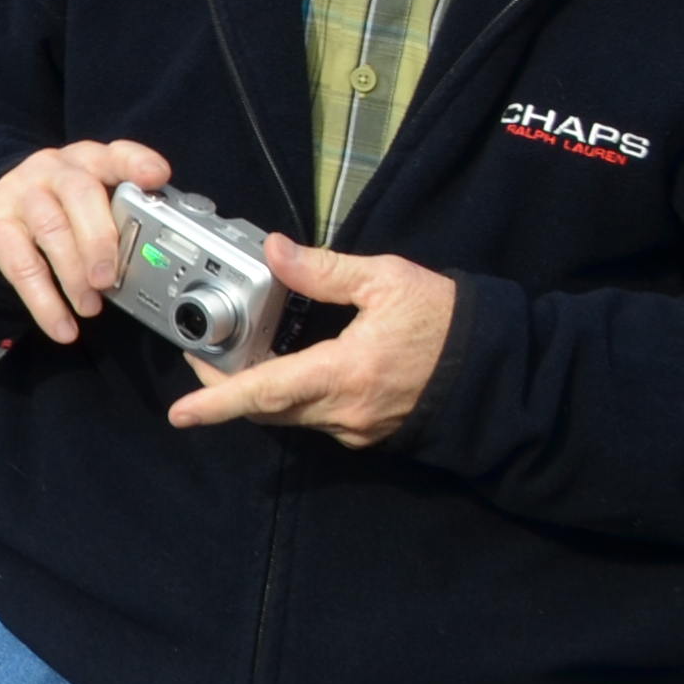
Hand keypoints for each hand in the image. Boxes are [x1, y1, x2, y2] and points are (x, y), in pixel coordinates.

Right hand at [0, 138, 173, 342]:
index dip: (136, 163)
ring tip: (90, 307)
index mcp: (88, 161)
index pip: (115, 154)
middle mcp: (53, 169)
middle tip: (110, 279)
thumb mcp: (92, 204)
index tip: (158, 177)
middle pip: (79, 193)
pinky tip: (61, 326)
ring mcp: (19, 192)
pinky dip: (44, 302)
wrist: (1, 208)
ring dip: (74, 275)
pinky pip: (21, 266)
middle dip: (99, 239)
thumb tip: (151, 267)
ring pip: (50, 229)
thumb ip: (121, 220)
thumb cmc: (62, 209)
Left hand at [164, 236, 454, 449]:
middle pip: (266, 408)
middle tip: (201, 356)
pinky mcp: (369, 432)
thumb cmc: (451, 323)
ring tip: (240, 355)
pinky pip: (317, 418)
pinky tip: (292, 367)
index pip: (266, 392)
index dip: (218, 402)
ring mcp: (357, 427)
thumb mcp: (389, 281)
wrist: (501, 371)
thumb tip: (276, 251)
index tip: (181, 413)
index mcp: (345, 373)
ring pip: (290, 416)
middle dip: (226, 389)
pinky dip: (294, 397)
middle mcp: (345, 410)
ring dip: (260, 392)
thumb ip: (325, 270)